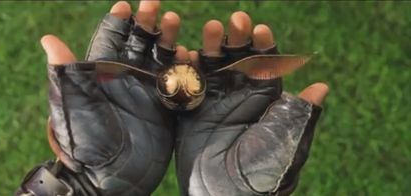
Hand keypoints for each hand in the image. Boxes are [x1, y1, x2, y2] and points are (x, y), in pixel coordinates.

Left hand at [18, 1, 185, 194]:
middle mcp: (126, 80)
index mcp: (102, 75)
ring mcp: (147, 93)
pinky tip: (191, 54)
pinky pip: (177, 83)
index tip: (127, 5)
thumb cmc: (85, 141)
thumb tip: (47, 38)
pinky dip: (185, 68)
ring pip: (161, 58)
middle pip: (140, 43)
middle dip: (149, 23)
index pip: (112, 40)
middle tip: (158, 6)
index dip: (119, 21)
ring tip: (175, 23)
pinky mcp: (165, 109)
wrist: (108, 180)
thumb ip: (66, 71)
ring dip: (169, 40)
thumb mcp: (73, 104)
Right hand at [175, 12, 328, 194]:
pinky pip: (187, 86)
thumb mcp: (287, 140)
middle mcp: (238, 99)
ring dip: (210, 47)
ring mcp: (213, 104)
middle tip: (234, 20)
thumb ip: (300, 113)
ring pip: (211, 67)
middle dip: (236, 39)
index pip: (265, 65)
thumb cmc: (264, 173)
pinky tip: (183, 52)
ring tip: (210, 29)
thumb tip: (321, 86)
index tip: (260, 29)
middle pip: (237, 60)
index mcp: (264, 102)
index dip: (263, 46)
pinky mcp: (190, 115)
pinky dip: (184, 69)